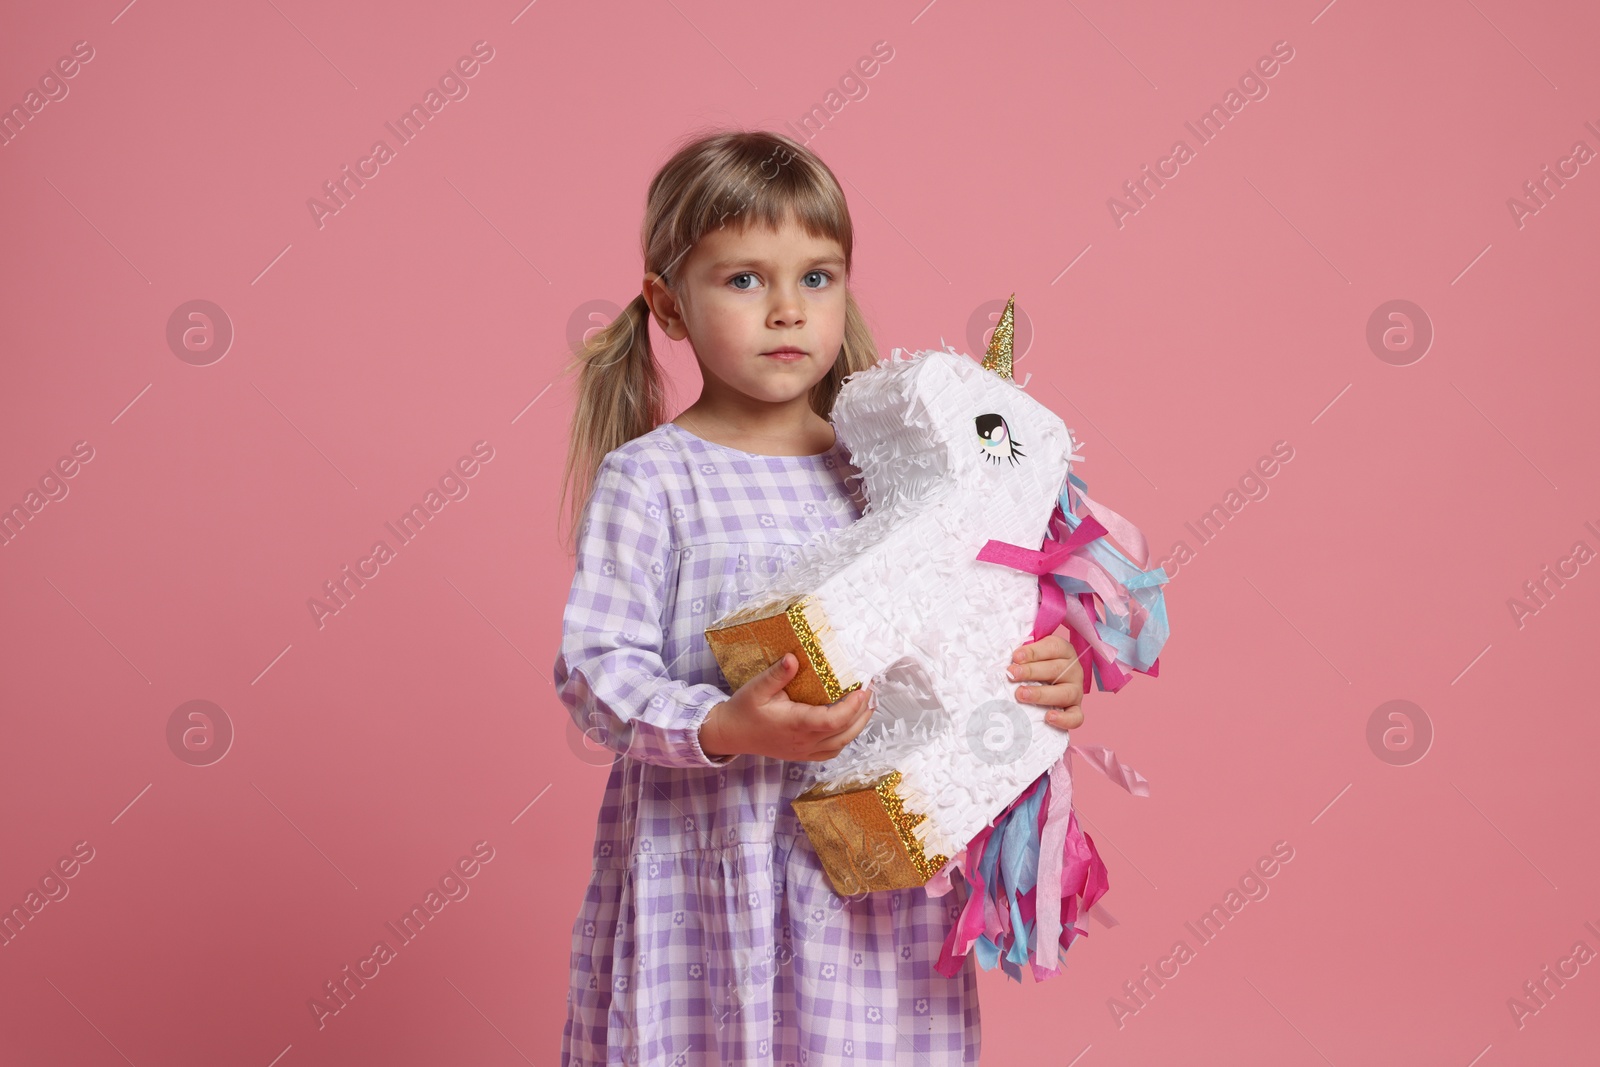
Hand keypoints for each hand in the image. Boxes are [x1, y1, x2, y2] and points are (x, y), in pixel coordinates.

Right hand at [699, 653, 875, 761]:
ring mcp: (804, 751)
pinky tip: (849, 723)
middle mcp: (803, 741)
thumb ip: (776, 675)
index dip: (852, 707)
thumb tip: (793, 658)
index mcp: (795, 724)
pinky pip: (832, 751)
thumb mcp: (756, 688)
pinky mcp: (802, 755)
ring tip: (867, 704)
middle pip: (845, 733)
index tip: (863, 689)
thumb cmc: (743, 710)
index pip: (833, 720)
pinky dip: (846, 738)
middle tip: (871, 690)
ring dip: (858, 725)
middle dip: (863, 712)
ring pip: (841, 744)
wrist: (730, 734)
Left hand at [1008, 633, 1084, 730]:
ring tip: (1021, 694)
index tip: (1015, 657)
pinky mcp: (1075, 710)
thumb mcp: (1031, 655)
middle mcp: (1073, 670)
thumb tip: (1008, 662)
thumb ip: (1023, 656)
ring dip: (1041, 694)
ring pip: (1064, 693)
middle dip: (1031, 671)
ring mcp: (1076, 691)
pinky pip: (1075, 717)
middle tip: (1012, 674)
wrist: (1047, 683)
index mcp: (1064, 652)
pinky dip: (1064, 719)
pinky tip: (1048, 717)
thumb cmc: (1036, 665)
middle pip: (1055, 669)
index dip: (1033, 652)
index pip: (1052, 648)